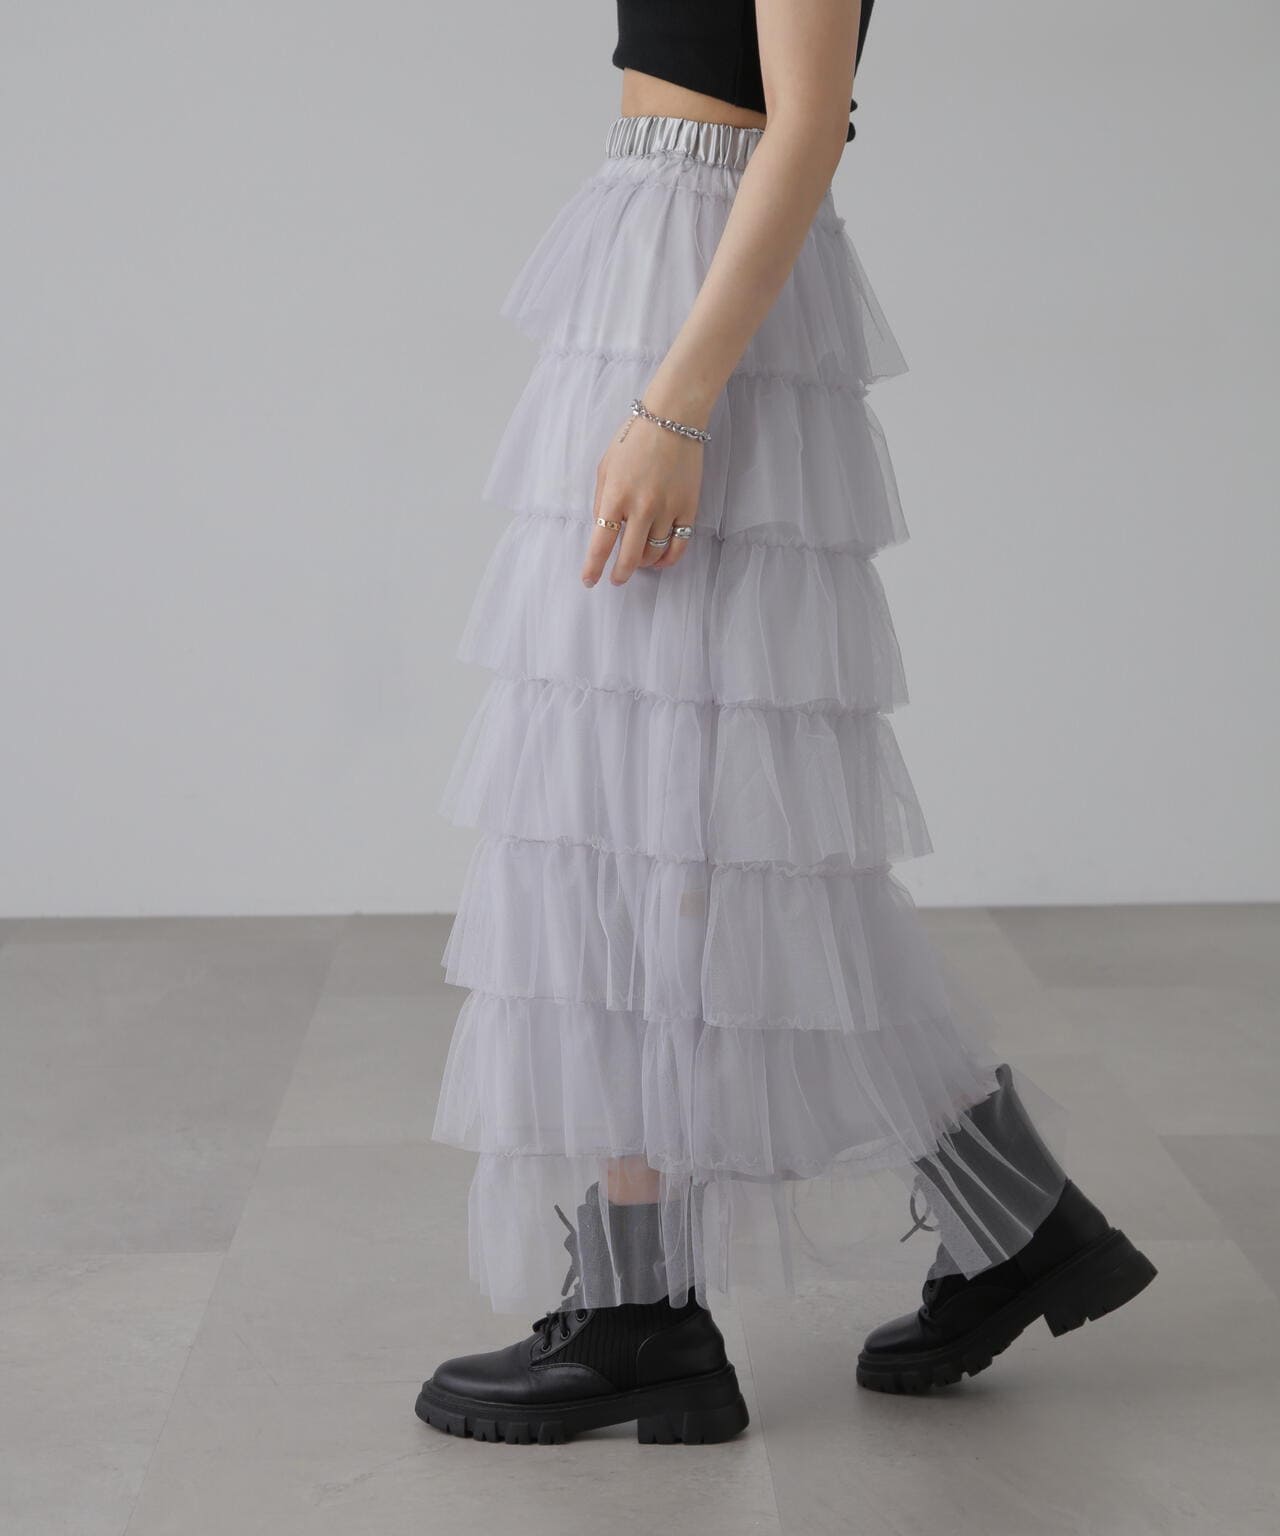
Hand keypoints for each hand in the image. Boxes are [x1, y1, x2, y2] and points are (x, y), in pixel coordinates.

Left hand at [581, 410, 704, 586]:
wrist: (672, 420)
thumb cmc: (633, 440)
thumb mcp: (605, 467)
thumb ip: (601, 501)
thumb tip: (603, 530)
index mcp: (615, 496)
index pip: (601, 544)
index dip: (593, 568)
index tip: (589, 581)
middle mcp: (641, 507)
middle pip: (629, 557)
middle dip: (620, 574)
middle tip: (617, 579)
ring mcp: (667, 509)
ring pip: (654, 553)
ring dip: (643, 563)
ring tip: (638, 561)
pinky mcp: (688, 508)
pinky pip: (679, 545)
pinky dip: (668, 559)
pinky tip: (660, 560)